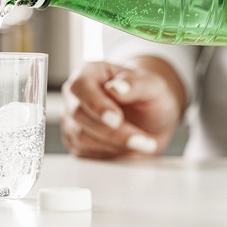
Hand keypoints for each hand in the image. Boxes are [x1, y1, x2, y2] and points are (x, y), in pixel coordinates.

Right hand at [60, 57, 184, 158]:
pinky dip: (108, 154)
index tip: (117, 119)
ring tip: (141, 143)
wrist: (152, 121)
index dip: (96, 104)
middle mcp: (76, 94)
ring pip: (81, 137)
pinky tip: (127, 147)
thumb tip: (116, 88)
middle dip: (113, 132)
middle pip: (79, 115)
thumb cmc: (150, 98)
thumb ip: (135, 84)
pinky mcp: (74, 140)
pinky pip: (84, 152)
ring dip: (114, 145)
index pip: (80, 85)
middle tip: (142, 140)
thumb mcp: (153, 86)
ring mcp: (72, 118)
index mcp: (90, 72)